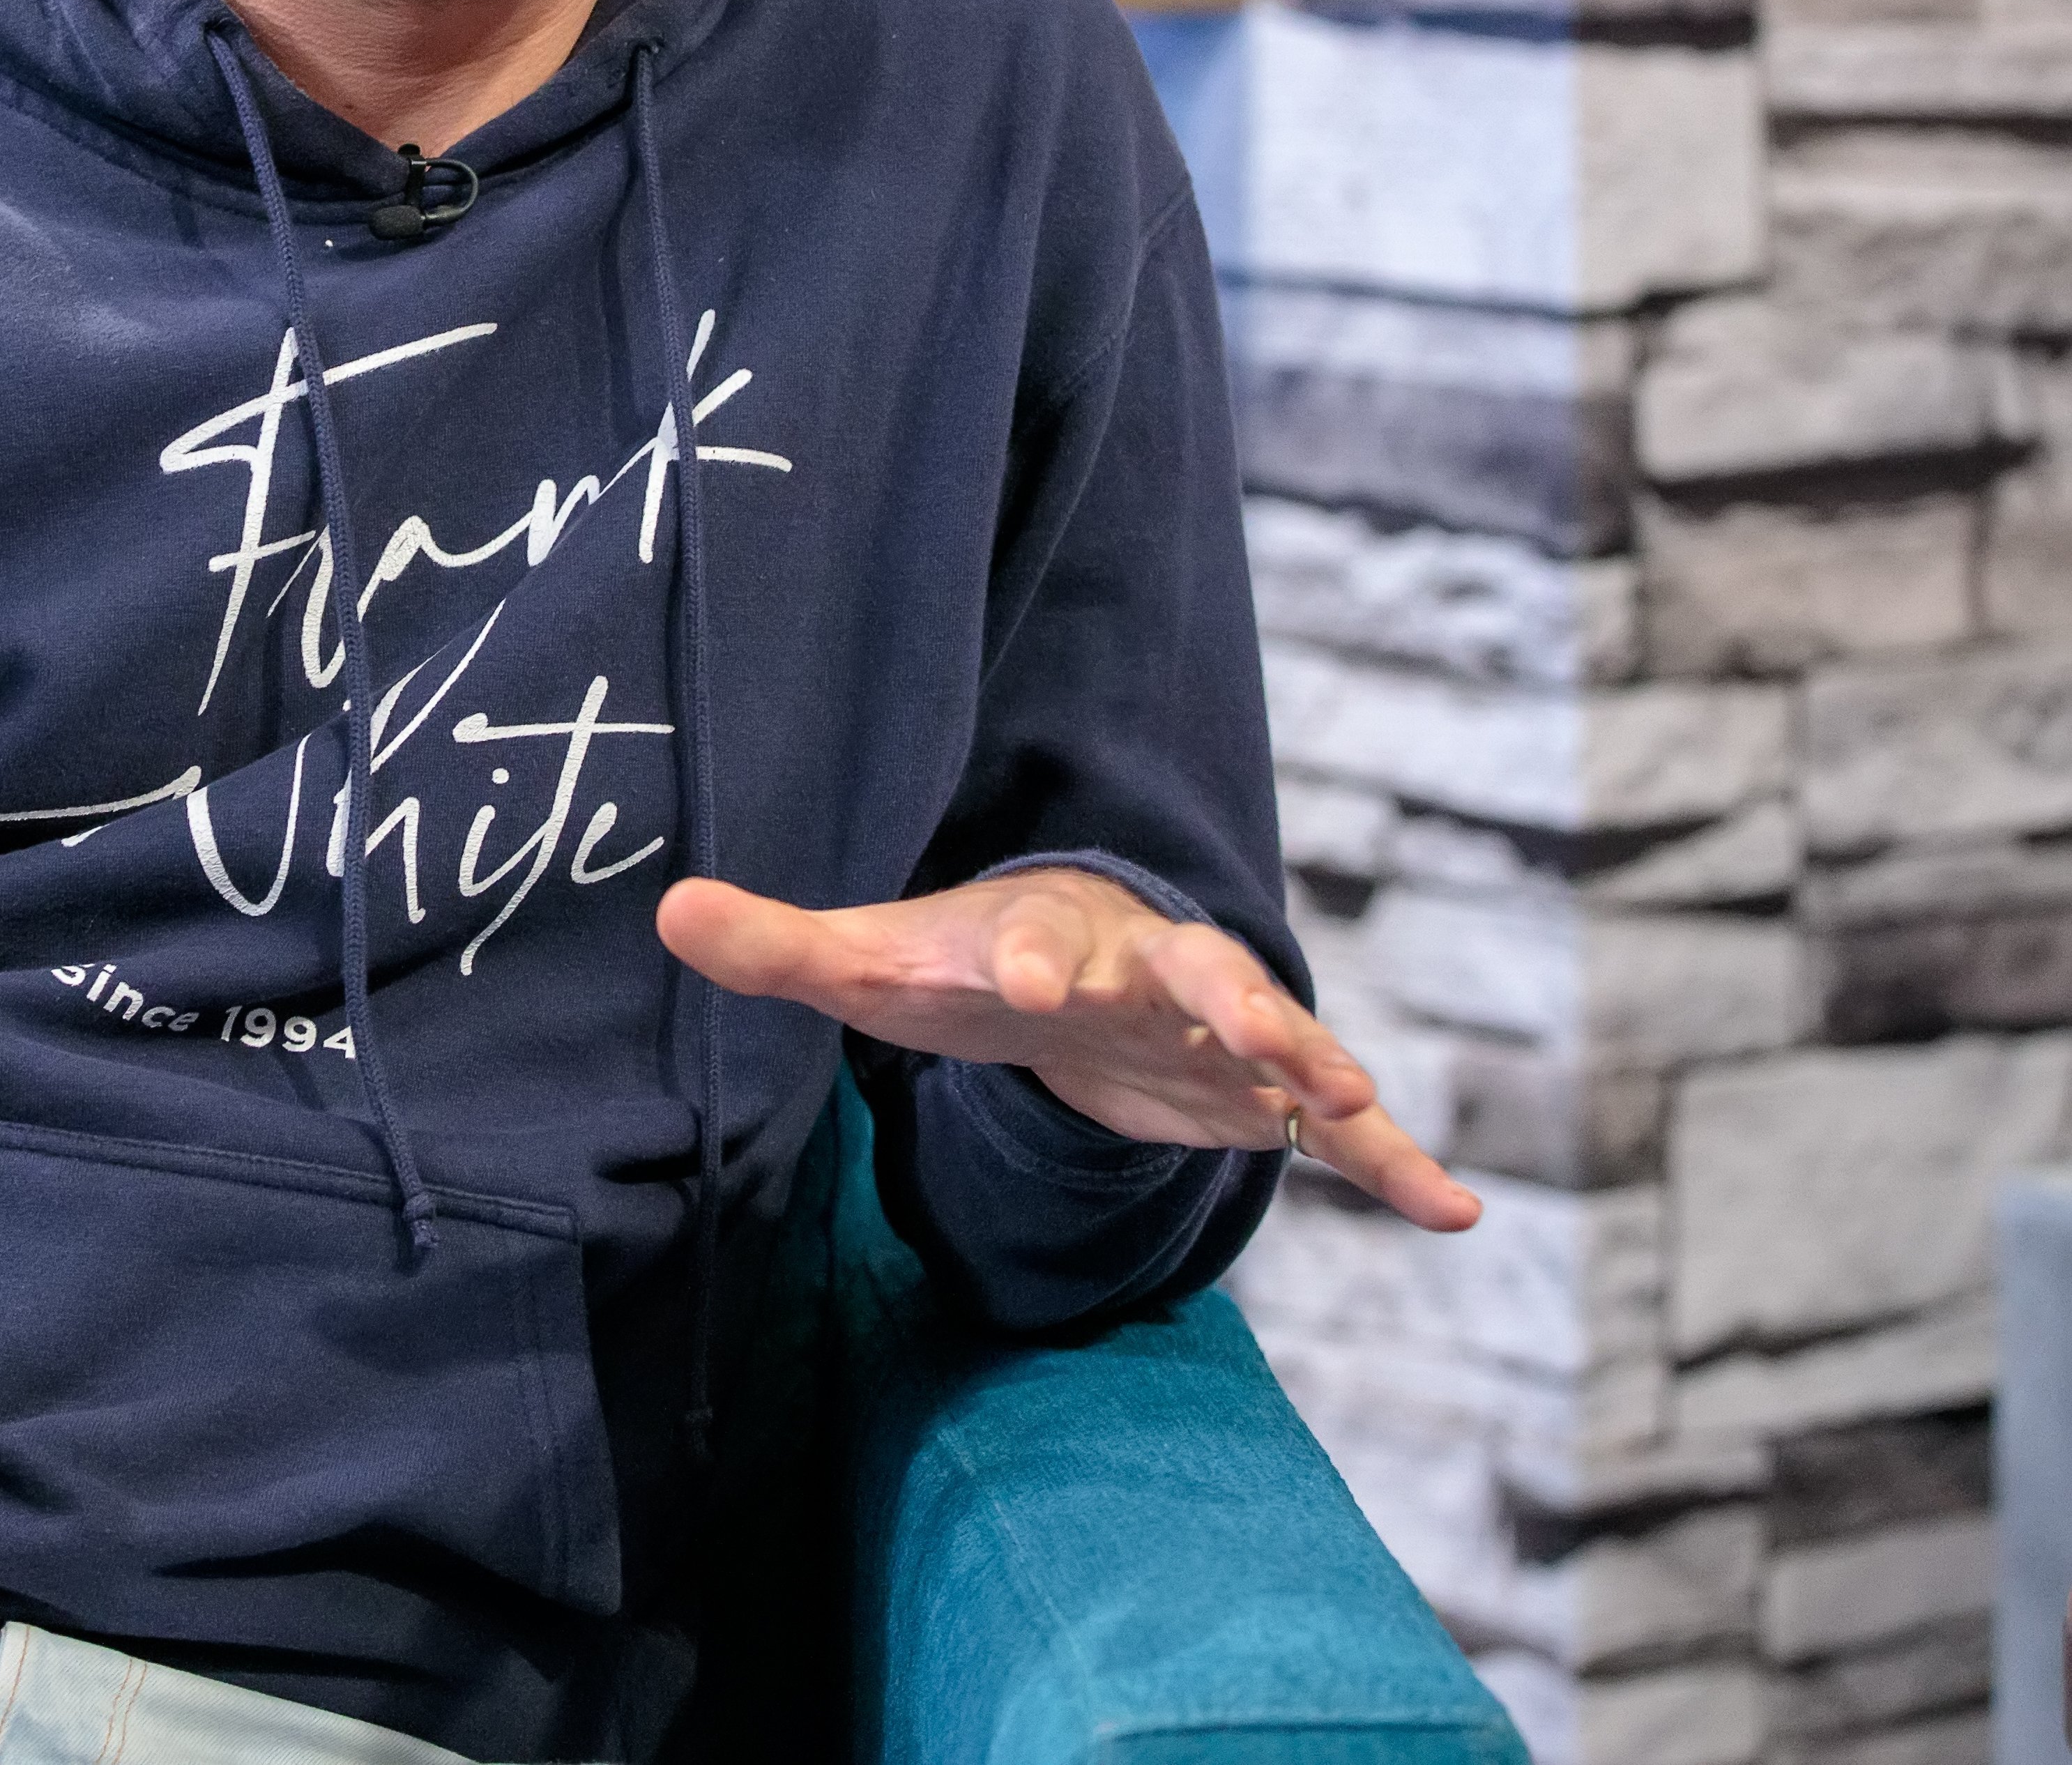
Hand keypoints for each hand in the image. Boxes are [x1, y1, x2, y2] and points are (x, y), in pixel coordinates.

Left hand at [657, 869, 1477, 1232]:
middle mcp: (1145, 969)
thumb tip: (665, 910)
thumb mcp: (870, 961)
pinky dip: (1396, 1160)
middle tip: (1252, 1028)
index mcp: (1046, 939)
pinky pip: (1341, 1126)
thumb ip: (774, 945)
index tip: (1023, 975)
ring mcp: (1213, 1028)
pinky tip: (1457, 1210)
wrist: (1052, 967)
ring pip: (1280, 1036)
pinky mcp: (1254, 1090)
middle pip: (1189, 973)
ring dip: (1314, 1062)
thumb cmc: (956, 964)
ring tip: (1352, 1099)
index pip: (1035, 943)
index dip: (1027, 957)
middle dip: (1219, 997)